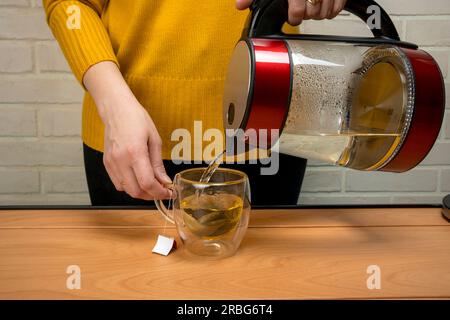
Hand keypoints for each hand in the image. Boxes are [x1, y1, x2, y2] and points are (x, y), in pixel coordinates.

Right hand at [84, 62, 171, 199]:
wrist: (116, 109)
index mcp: (135, 152)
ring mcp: (111, 163)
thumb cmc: (136, 119)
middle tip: (161, 190)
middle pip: (136, 191)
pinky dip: (129, 186)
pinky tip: (138, 178)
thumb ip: (158, 164)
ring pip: (126, 190)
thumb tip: (164, 181)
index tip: (168, 193)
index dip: (160, 192)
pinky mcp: (107, 163)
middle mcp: (121, 160)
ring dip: (140, 191)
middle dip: (151, 195)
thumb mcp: (154, 139)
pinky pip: (118, 183)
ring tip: (151, 184)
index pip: (147, 183)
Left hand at [236, 0, 347, 25]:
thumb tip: (240, 5)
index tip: (292, 18)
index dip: (294, 17)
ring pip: (326, 10)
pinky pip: (340, 5)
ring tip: (311, 11)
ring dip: (319, 14)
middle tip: (300, 14)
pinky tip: (325, 7)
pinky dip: (333, 10)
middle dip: (305, 16)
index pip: (297, 9)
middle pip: (312, 12)